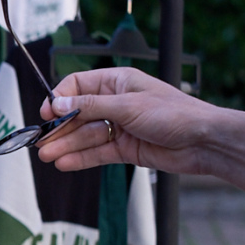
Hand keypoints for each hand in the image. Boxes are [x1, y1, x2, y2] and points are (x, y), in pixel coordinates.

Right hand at [32, 66, 236, 175]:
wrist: (204, 141)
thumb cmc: (175, 113)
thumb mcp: (127, 105)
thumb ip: (90, 106)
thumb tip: (59, 103)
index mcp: (118, 82)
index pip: (78, 86)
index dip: (60, 99)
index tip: (47, 113)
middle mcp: (116, 103)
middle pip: (78, 114)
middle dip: (60, 128)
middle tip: (41, 142)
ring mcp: (120, 127)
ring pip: (86, 136)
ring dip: (66, 145)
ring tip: (46, 156)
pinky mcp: (126, 149)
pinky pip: (97, 152)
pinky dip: (81, 158)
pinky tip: (64, 163)